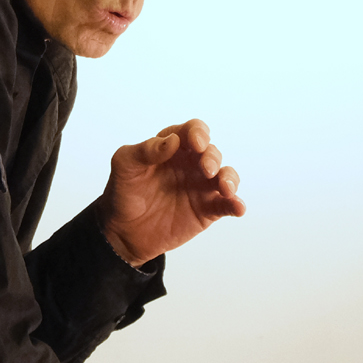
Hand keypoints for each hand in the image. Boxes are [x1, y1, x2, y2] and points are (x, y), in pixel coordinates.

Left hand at [99, 118, 244, 267]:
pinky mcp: (207, 210)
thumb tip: (172, 141)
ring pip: (225, 175)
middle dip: (212, 158)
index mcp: (172, 147)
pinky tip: (238, 207)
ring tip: (225, 188)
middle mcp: (191, 164)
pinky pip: (227, 205)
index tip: (196, 143)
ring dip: (230, 178)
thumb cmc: (123, 191)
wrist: (123, 230)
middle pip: (211, 152)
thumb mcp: (124, 166)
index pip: (192, 131)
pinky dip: (236, 204)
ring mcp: (201, 186)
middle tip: (205, 169)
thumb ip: (145, 151)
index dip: (198, 133)